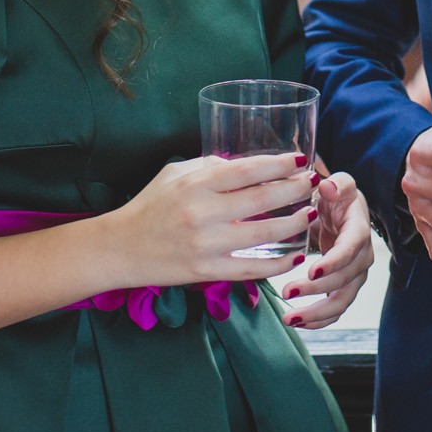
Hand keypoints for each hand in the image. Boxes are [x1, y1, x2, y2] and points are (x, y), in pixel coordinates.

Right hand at [102, 153, 315, 289]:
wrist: (119, 248)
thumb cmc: (148, 207)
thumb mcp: (174, 175)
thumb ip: (208, 167)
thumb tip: (243, 163)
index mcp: (195, 184)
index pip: (246, 170)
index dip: (278, 165)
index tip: (299, 160)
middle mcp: (202, 213)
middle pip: (261, 200)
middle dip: (293, 190)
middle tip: (312, 183)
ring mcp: (205, 244)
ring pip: (263, 234)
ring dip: (293, 223)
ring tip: (310, 214)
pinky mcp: (205, 271)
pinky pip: (250, 269)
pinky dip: (276, 264)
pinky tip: (294, 255)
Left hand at [277, 172, 373, 327]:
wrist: (343, 212)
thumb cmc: (339, 197)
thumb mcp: (340, 184)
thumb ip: (338, 184)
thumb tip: (327, 186)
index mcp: (359, 230)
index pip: (350, 249)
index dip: (334, 261)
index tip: (311, 270)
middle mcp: (361, 257)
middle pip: (344, 280)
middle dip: (316, 289)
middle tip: (287, 292)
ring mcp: (354, 275)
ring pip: (341, 301)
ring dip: (316, 312)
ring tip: (290, 318)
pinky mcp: (345, 287)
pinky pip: (336, 309)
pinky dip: (319, 320)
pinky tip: (299, 323)